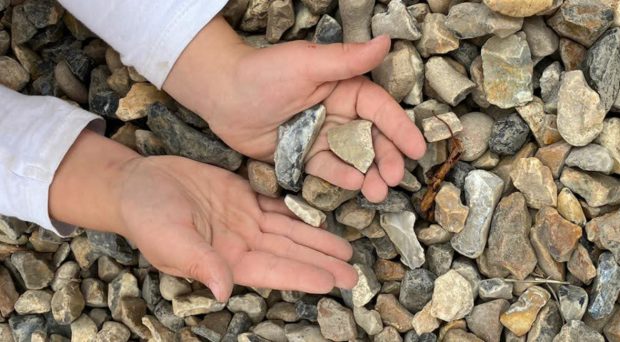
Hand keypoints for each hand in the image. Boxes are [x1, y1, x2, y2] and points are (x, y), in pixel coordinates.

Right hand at [50, 130, 356, 301]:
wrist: (137, 184)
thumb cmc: (146, 215)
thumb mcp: (169, 239)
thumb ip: (199, 262)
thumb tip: (223, 290)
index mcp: (225, 260)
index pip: (272, 271)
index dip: (302, 275)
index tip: (331, 282)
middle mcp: (241, 244)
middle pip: (288, 255)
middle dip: (320, 263)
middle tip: (353, 273)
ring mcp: (244, 222)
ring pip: (289, 232)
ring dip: (316, 241)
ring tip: (346, 251)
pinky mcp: (244, 197)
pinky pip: (277, 207)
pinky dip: (300, 215)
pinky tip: (320, 220)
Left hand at [164, 17, 425, 202]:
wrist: (221, 96)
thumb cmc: (263, 73)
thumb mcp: (307, 64)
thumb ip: (347, 60)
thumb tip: (386, 42)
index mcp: (344, 87)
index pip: (380, 109)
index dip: (400, 129)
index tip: (417, 149)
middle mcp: (338, 112)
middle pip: (372, 138)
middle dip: (386, 158)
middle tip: (394, 178)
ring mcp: (322, 135)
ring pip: (353, 157)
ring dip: (368, 174)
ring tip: (378, 191)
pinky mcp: (304, 154)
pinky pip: (327, 168)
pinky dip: (340, 177)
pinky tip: (354, 185)